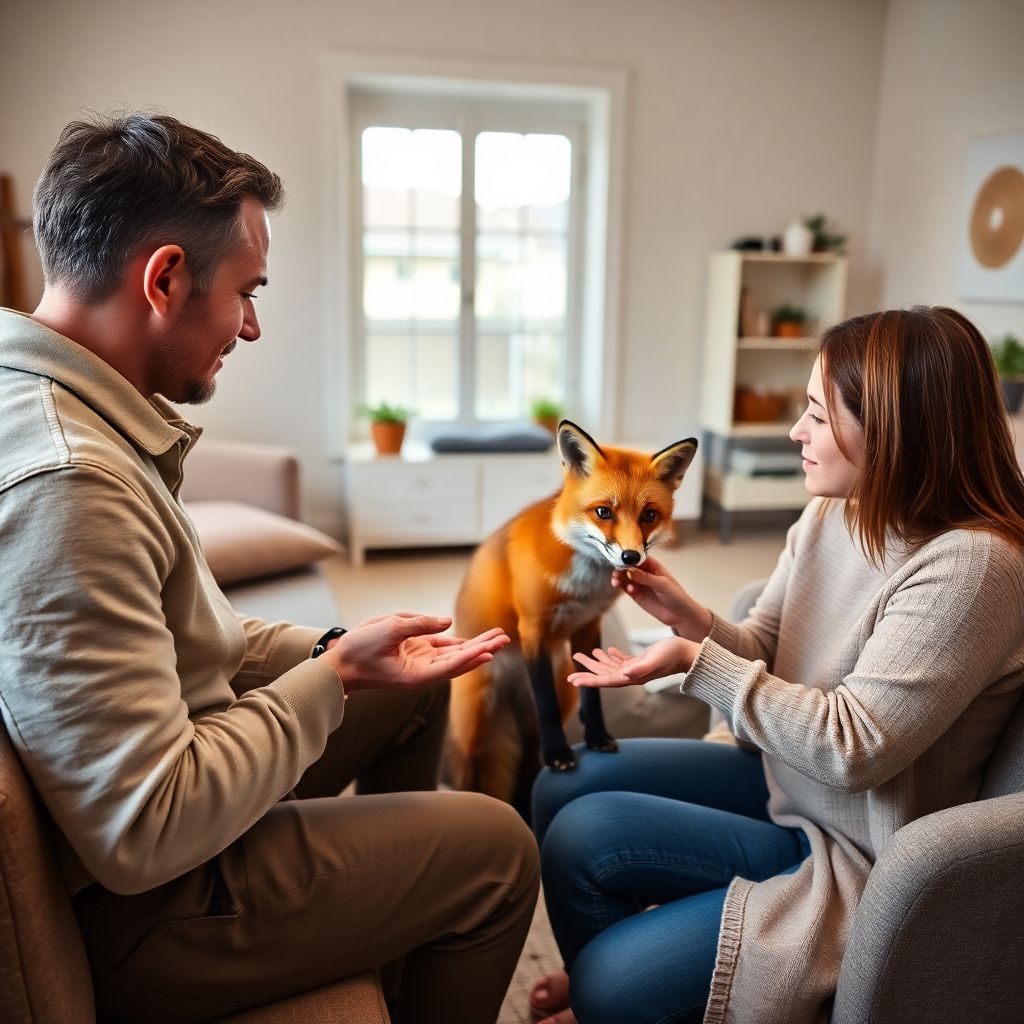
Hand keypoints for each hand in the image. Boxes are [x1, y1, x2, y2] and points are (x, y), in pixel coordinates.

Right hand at [323, 613, 509, 691]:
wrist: (340, 662)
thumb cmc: (360, 650)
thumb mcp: (388, 629)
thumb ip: (420, 624)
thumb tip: (447, 622)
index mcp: (416, 675)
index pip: (450, 665)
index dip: (471, 657)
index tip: (490, 650)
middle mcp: (422, 671)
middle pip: (459, 660)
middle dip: (483, 649)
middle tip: (504, 639)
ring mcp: (419, 661)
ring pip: (454, 653)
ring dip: (476, 644)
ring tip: (498, 636)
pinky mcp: (414, 652)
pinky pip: (441, 647)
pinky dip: (458, 643)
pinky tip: (475, 640)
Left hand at [567, 636, 698, 687]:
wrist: (688, 654)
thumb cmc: (673, 656)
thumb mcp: (656, 659)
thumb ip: (641, 667)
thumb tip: (625, 673)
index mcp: (633, 677)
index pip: (606, 681)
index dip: (589, 680)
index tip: (573, 681)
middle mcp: (632, 675)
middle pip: (604, 674)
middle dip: (587, 670)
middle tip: (572, 663)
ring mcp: (636, 669)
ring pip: (610, 667)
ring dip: (596, 661)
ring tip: (581, 654)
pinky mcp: (641, 661)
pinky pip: (622, 661)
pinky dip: (611, 656)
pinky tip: (605, 651)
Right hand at [611, 557, 709, 635]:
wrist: (680, 615)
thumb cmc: (676, 595)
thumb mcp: (662, 584)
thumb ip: (645, 577)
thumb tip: (629, 571)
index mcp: (653, 565)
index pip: (638, 557)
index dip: (628, 557)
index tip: (620, 558)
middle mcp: (644, 572)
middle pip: (628, 566)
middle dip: (621, 568)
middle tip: (616, 572)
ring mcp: (639, 583)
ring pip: (624, 577)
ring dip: (619, 578)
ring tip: (616, 582)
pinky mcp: (635, 594)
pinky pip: (625, 587)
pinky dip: (623, 587)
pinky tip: (628, 589)